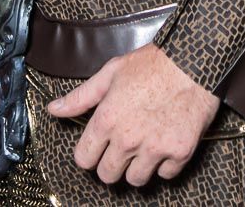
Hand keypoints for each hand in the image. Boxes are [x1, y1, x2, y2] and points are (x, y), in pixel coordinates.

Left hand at [48, 43, 219, 187]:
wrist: (191, 63)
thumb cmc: (150, 64)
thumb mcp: (110, 73)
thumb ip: (81, 96)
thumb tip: (53, 109)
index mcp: (107, 119)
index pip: (84, 159)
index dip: (87, 154)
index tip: (95, 148)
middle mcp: (128, 139)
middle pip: (107, 175)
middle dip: (110, 164)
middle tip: (119, 148)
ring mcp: (155, 149)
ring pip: (135, 180)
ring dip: (136, 167)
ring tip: (142, 145)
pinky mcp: (179, 153)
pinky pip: (165, 175)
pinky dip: (164, 164)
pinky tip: (164, 142)